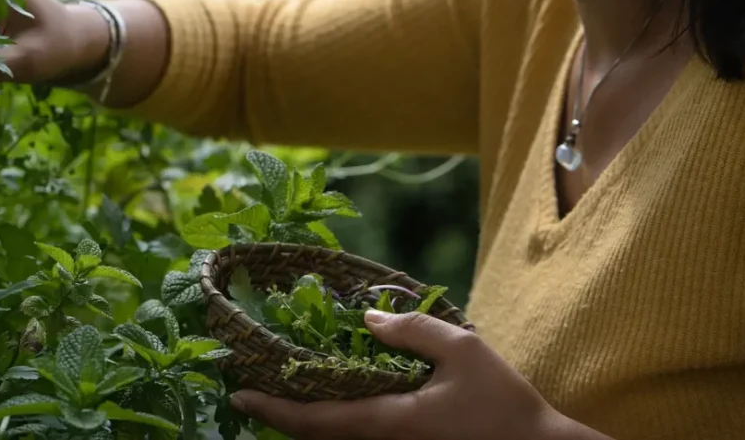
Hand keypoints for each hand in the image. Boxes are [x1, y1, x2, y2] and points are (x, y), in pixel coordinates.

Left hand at [230, 310, 577, 439]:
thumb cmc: (505, 406)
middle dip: (281, 417)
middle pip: (318, 438)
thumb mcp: (463, 351)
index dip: (273, 410)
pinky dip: (337, 426)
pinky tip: (332, 405)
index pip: (316, 421)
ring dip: (307, 422)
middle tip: (251, 388)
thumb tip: (367, 317)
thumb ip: (412, 330)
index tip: (239, 395)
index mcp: (390, 423)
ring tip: (282, 393)